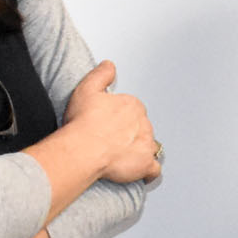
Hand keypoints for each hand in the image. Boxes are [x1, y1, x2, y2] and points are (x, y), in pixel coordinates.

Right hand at [63, 61, 160, 183]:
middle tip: (112, 141)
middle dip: (130, 135)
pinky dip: (148, 172)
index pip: (134, 111)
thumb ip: (101, 74)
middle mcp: (143, 124)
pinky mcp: (145, 164)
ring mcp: (146, 145)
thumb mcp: (87, 88)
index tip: (110, 124)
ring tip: (123, 156)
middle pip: (142, 129)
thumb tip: (109, 65)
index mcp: (132, 106)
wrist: (83, 148)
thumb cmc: (83, 122)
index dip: (121, 119)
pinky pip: (154, 169)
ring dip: (140, 151)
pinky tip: (139, 173)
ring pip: (149, 147)